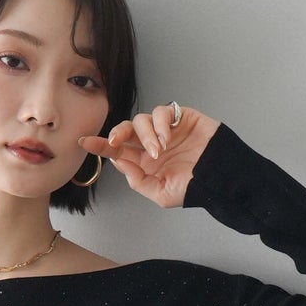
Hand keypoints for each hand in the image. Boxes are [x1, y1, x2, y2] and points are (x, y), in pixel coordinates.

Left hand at [78, 103, 219, 209]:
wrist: (221, 176)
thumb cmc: (194, 187)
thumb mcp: (161, 194)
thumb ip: (138, 180)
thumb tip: (119, 161)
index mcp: (146, 163)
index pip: (119, 150)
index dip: (101, 144)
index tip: (85, 142)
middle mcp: (153, 144)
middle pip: (126, 130)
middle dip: (116, 133)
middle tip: (114, 141)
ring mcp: (166, 130)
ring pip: (142, 120)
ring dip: (146, 134)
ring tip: (159, 150)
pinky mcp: (180, 118)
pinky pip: (163, 111)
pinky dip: (161, 123)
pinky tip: (168, 138)